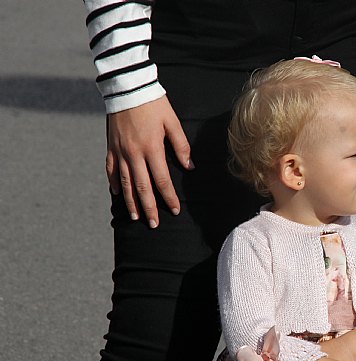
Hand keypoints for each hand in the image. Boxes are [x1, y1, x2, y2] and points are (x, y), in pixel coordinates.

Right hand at [106, 96, 193, 227]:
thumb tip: (190, 167)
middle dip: (149, 207)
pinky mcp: (110, 146)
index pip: (162, 180)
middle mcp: (134, 153)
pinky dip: (114, 184)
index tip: (174, 210)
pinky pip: (110, 170)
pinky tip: (117, 195)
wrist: (127, 87)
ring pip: (125, 183)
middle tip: (154, 224)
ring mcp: (120, 151)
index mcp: (152, 148)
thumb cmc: (153, 103)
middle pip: (142, 187)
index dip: (168, 197)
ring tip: (136, 217)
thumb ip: (181, 146)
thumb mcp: (172, 122)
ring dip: (131, 202)